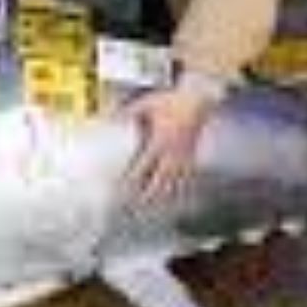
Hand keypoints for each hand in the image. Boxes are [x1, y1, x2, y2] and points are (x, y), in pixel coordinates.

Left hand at [123, 85, 213, 201]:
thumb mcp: (146, 104)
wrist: (198, 98)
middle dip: (147, 195)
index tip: (121, 188)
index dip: (132, 178)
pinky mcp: (192, 155)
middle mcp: (172, 152)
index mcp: (159, 140)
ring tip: (151, 209)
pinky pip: (185, 177)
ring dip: (161, 196)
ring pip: (173, 182)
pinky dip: (179, 189)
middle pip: (159, 181)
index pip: (143, 165)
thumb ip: (128, 113)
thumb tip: (108, 118)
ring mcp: (184, 156)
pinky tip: (173, 197)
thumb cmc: (171, 101)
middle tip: (134, 208)